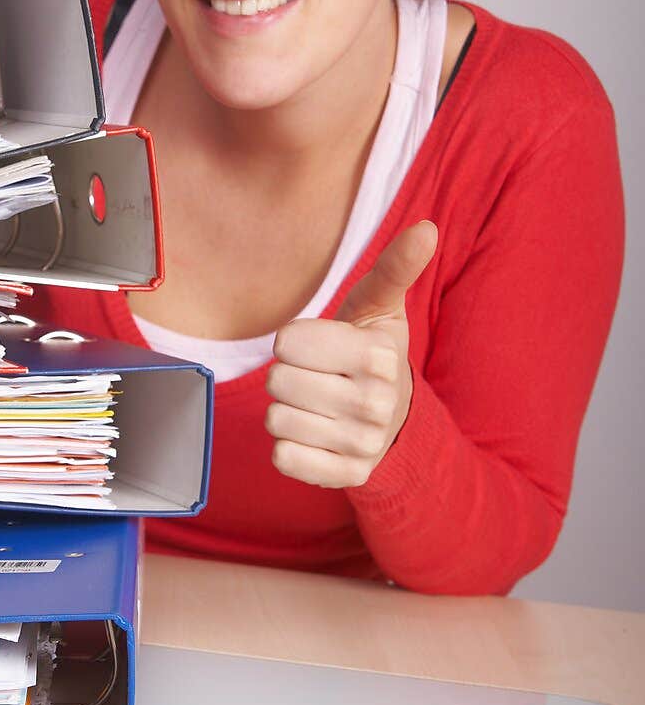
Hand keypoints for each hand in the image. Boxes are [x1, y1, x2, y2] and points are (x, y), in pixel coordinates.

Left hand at [265, 220, 437, 488]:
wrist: (394, 417)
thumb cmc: (371, 349)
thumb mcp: (379, 306)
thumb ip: (395, 267)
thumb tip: (428, 228)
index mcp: (379, 356)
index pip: (287, 343)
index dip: (295, 341)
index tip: (321, 345)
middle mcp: (375, 404)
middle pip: (277, 381)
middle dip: (289, 374)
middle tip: (319, 375)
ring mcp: (363, 444)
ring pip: (276, 420)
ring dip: (288, 409)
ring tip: (318, 403)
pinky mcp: (347, 476)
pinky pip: (284, 456)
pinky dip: (290, 444)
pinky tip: (316, 433)